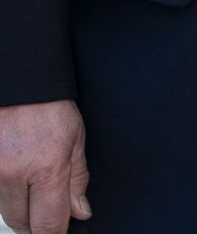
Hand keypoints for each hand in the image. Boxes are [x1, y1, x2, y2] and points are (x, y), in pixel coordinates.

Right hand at [0, 101, 88, 231]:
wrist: (19, 85)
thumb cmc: (49, 107)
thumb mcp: (76, 138)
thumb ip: (77, 179)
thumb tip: (80, 213)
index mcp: (46, 167)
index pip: (48, 223)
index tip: (61, 232)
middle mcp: (13, 174)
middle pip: (23, 223)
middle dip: (37, 223)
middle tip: (49, 209)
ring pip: (6, 211)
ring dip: (21, 207)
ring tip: (33, 182)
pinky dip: (7, 193)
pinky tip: (18, 175)